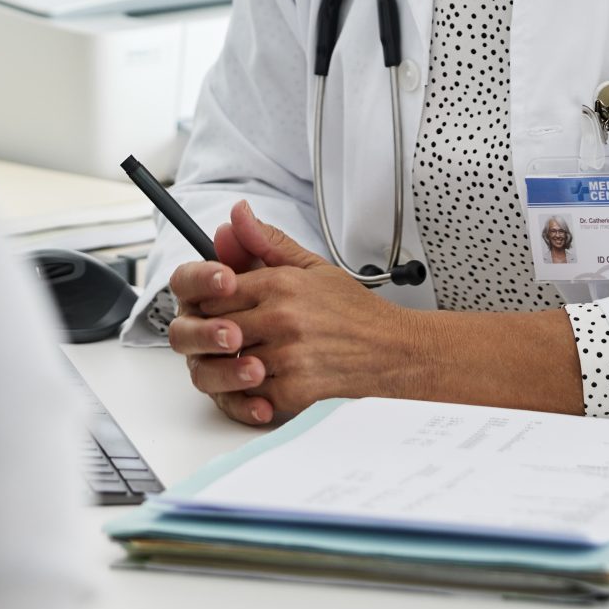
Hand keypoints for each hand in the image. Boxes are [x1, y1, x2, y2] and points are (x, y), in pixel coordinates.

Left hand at [166, 198, 419, 426]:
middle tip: (236, 335)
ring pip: (230, 361)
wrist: (393, 351)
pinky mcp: (294, 390)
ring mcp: (286, 356)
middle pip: (217, 327)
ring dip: (234, 363)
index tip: (224, 308)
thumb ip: (268, 242)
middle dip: (220, 333)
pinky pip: (251, 393)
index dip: (214, 301)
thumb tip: (237, 215)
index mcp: (280, 284)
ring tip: (253, 357)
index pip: (216, 292)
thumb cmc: (353, 312)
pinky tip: (271, 378)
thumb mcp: (312, 266)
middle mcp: (281, 318)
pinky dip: (255, 390)